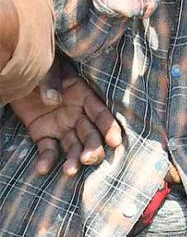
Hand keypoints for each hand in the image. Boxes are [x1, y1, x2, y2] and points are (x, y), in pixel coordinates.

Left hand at [9, 58, 122, 176]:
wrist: (20, 71)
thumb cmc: (41, 65)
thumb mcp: (49, 67)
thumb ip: (52, 81)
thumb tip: (54, 100)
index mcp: (84, 95)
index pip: (101, 114)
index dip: (109, 127)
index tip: (115, 142)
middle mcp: (77, 113)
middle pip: (90, 134)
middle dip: (92, 147)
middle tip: (89, 159)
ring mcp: (61, 125)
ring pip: (73, 146)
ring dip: (74, 159)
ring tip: (70, 171)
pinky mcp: (43, 134)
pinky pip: (48, 149)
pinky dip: (47, 160)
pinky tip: (43, 169)